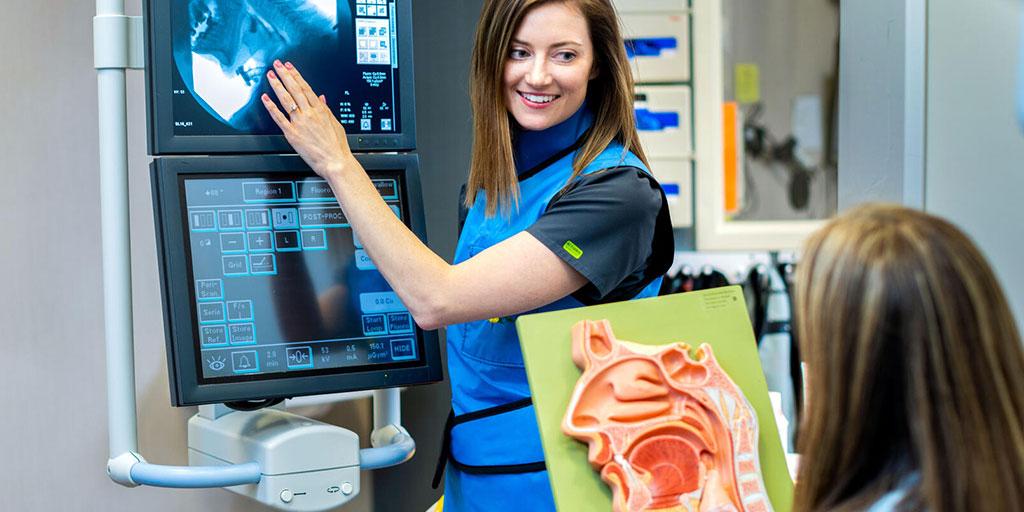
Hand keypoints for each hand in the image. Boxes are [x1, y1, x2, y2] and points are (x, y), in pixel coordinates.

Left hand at [261, 59, 353, 178]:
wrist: (336, 162)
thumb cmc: (337, 146)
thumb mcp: (336, 123)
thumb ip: (326, 109)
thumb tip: (321, 98)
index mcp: (321, 110)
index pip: (306, 88)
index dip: (296, 75)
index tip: (290, 67)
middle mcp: (310, 114)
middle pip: (295, 90)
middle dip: (285, 75)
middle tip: (277, 65)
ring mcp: (300, 123)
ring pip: (286, 100)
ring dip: (277, 86)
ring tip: (270, 76)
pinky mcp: (293, 134)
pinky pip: (279, 118)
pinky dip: (271, 107)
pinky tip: (265, 99)